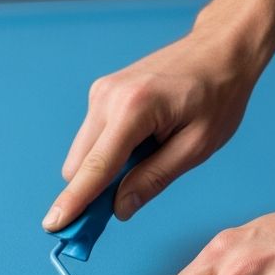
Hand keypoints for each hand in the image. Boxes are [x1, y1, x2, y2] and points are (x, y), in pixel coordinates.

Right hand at [42, 21, 269, 232]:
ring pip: (83, 154)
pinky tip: (140, 147)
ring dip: (101, 173)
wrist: (220, 48)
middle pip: (79, 165)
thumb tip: (119, 209)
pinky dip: (106, 155)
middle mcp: (107, 97)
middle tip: (111, 214)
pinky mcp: (102, 94)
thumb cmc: (218, 94)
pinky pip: (93, 138)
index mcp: (133, 109)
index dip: (73, 202)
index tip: (53, 226)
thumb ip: (154, 179)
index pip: (95, 167)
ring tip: (145, 165)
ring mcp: (101, 93)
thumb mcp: (196, 146)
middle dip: (88, 194)